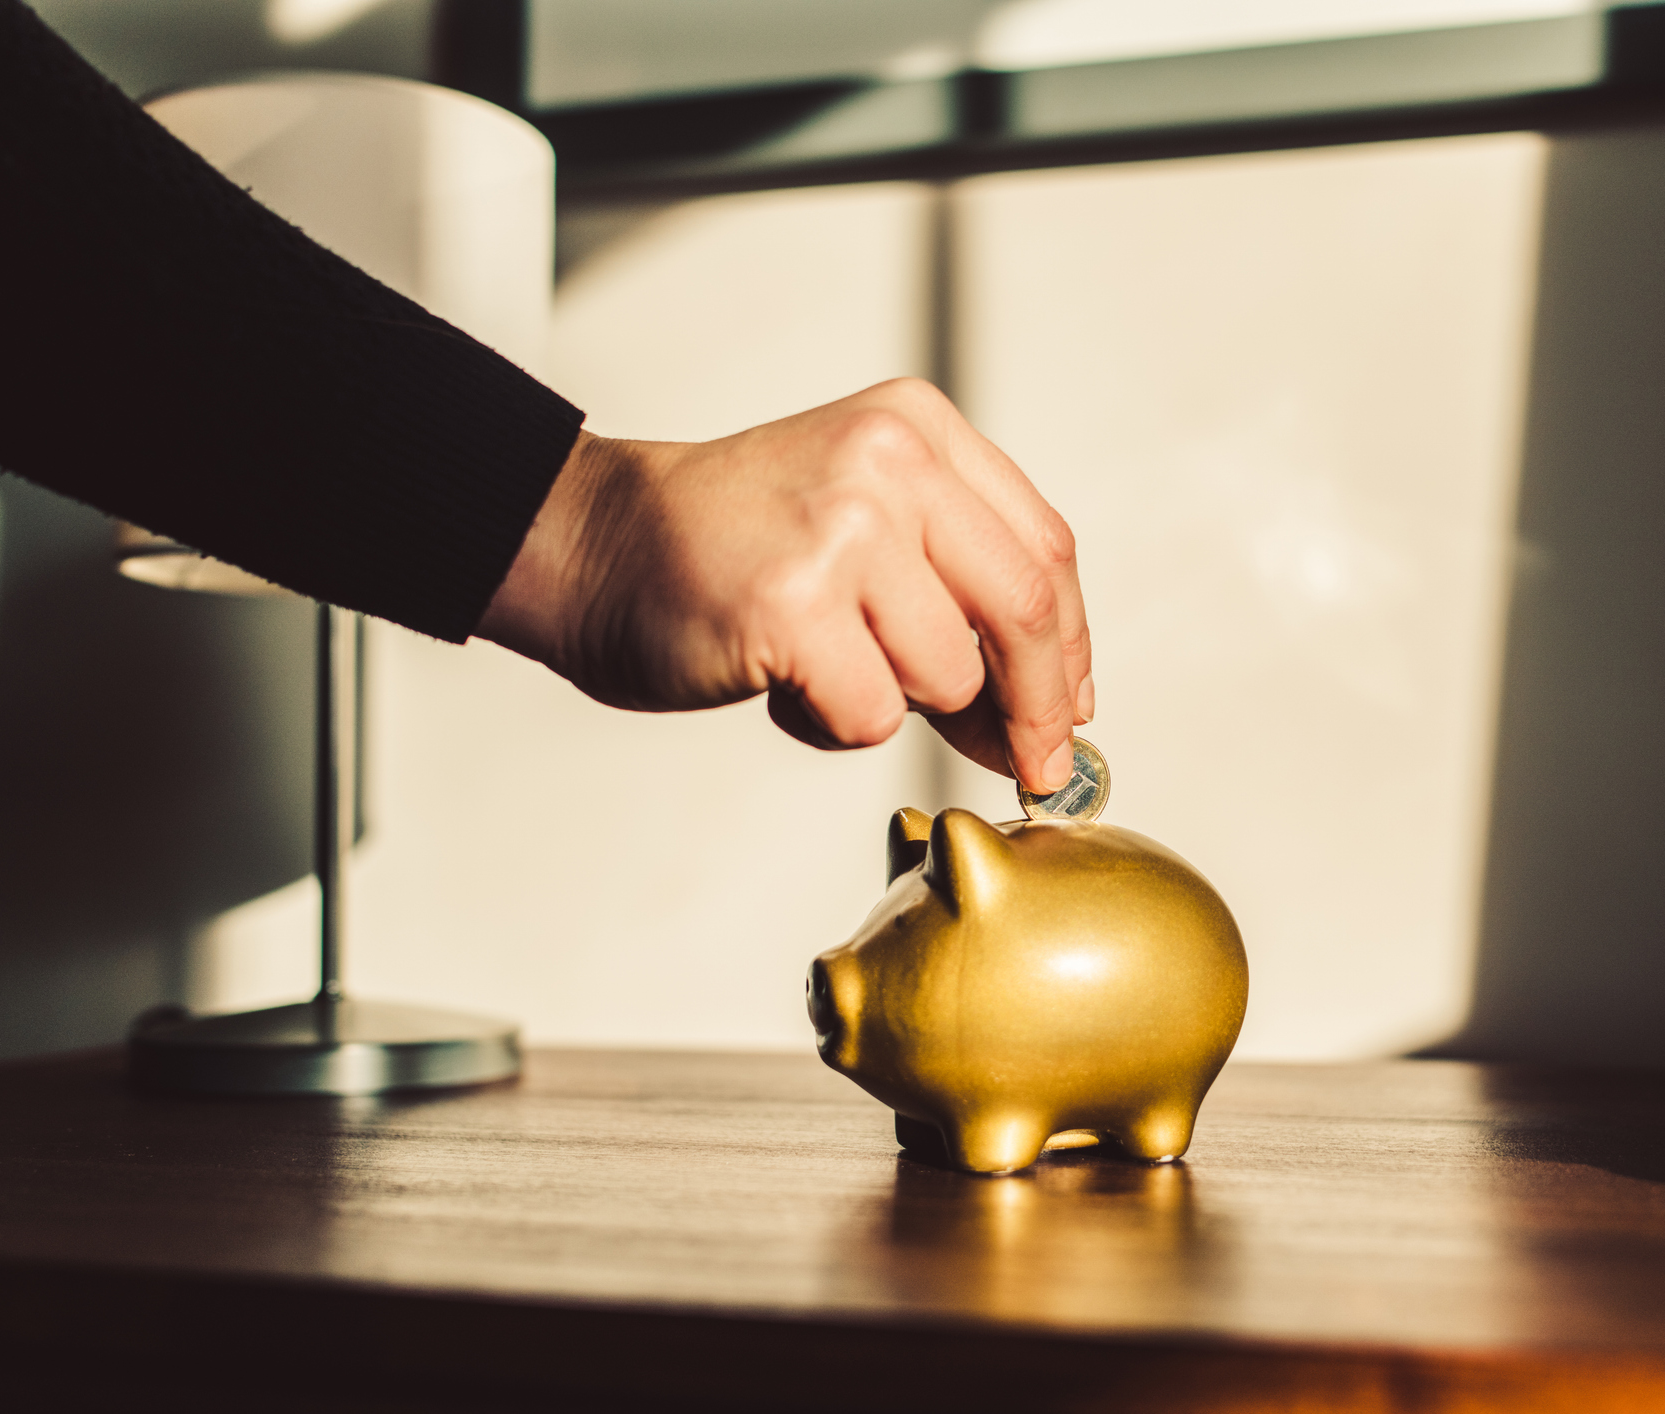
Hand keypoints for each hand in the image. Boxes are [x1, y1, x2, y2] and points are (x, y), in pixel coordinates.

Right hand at [476, 379, 1093, 792]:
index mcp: (918, 427)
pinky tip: (783, 684)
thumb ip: (959, 594)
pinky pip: (873, 716)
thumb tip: (1050, 716)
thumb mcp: (866, 525)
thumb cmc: (732, 549)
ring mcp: (842, 527)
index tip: (1067, 712)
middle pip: (1026, 607)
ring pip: (950, 675)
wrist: (596, 545)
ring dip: (897, 704)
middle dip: (1037, 709)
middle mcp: (889, 460)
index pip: (1045, 549)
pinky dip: (834, 728)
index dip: (1068, 648)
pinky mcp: (794, 603)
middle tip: (1034, 767)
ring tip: (823, 666)